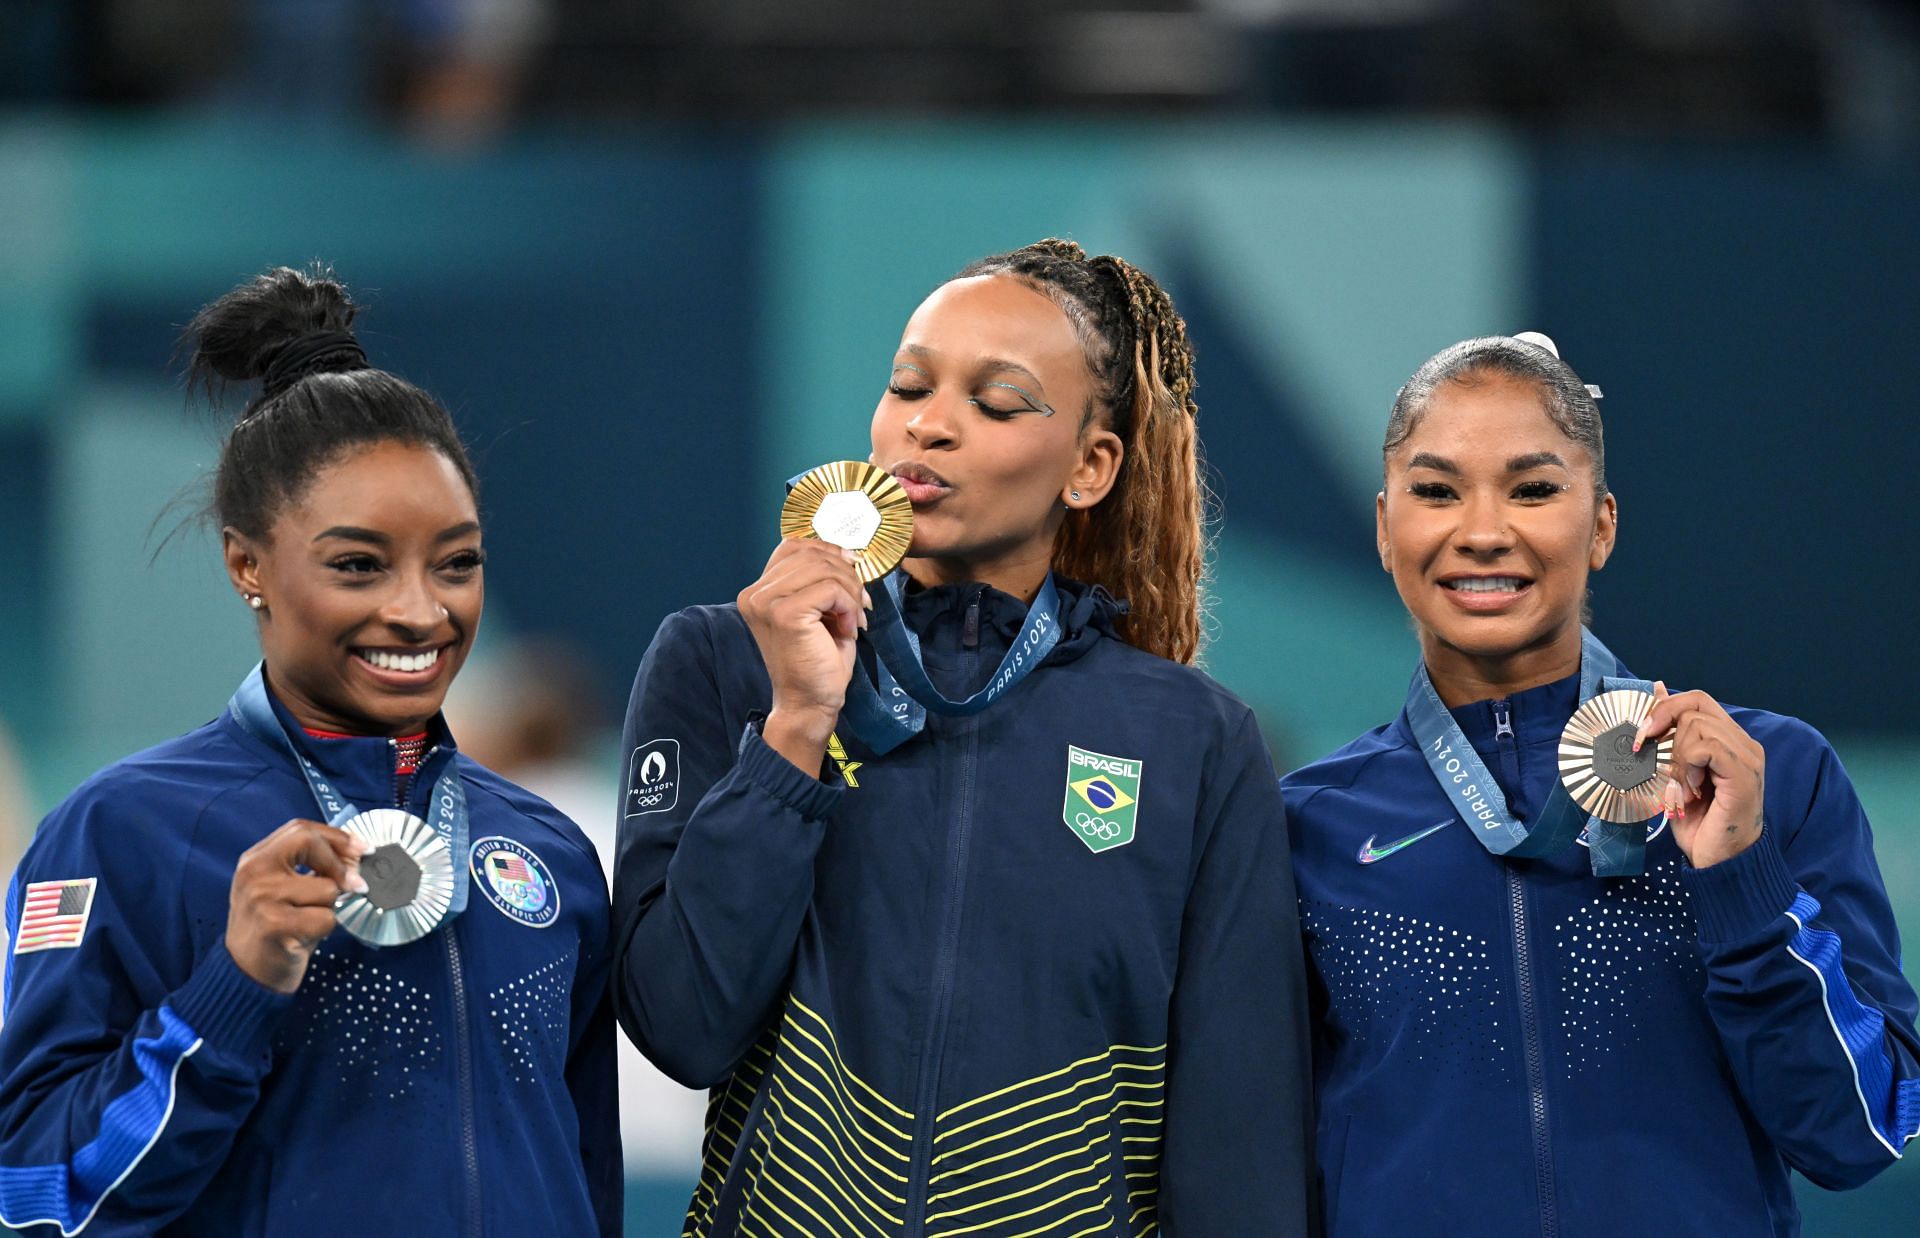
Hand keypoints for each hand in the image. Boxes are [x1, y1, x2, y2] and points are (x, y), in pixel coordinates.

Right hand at [226, 820, 368, 992]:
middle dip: (340, 864)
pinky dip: (325, 929)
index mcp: (255, 859)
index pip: (300, 829)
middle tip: (357, 883)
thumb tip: (357, 854)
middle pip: (309, 844)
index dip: (337, 836)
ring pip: (326, 888)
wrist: (246, 973)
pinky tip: (305, 937)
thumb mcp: (284, 888)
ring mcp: (261, 897)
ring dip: (330, 907)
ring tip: (309, 920)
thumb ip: (311, 866)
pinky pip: (325, 918)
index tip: (363, 848)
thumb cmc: (276, 927)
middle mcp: (254, 873)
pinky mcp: (274, 925)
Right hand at [737, 538, 870, 771]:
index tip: (852, 573)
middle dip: (846, 575)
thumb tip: (848, 552)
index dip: (829, 552)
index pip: (794, 546)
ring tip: (854, 619)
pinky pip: (830, 589)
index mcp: (757, 591)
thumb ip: (819, 579)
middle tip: (860, 604)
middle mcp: (755, 594)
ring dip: (850, 592)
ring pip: (824, 569)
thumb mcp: (818, 610)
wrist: (810, 703)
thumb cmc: (817, 661)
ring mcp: (766, 603)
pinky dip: (849, 606)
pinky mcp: (785, 614)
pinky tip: (849, 629)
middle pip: (812, 554)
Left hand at [1633, 682, 1765, 868]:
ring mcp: (1748, 758)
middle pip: (1696, 705)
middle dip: (1664, 727)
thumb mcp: (1674, 771)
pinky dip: (1689, 766)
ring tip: (1681, 785)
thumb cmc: (1698, 821)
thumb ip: (1668, 734)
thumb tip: (1655, 690)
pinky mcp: (1744, 775)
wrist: (1718, 861)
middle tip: (1655, 760)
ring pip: (1698, 725)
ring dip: (1677, 755)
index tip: (1643, 736)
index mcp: (1729, 740)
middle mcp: (1744, 744)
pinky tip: (1691, 789)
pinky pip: (1708, 748)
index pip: (1697, 700)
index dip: (1664, 708)